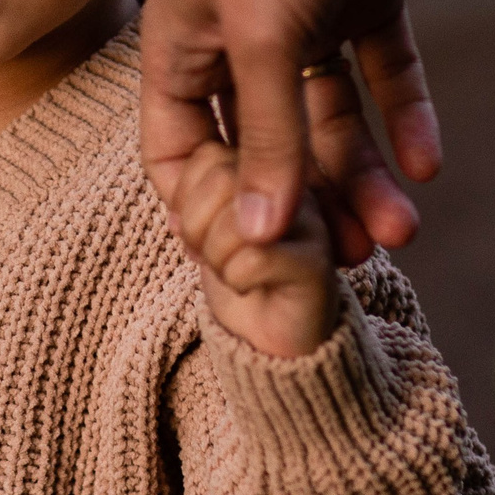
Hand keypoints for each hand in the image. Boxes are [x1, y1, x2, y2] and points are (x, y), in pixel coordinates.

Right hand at [142, 0, 438, 258]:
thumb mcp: (266, 38)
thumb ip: (270, 137)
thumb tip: (263, 238)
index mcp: (180, 50)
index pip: (185, 157)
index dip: (217, 214)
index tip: (264, 267)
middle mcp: (236, 43)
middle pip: (269, 148)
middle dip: (310, 205)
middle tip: (356, 262)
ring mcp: (302, 21)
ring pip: (331, 118)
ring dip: (363, 171)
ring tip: (403, 225)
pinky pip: (381, 73)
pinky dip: (404, 116)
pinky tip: (427, 163)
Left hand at [172, 136, 344, 357]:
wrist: (273, 338)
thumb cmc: (237, 272)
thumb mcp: (202, 224)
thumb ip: (189, 194)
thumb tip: (178, 208)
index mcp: (266, 163)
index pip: (207, 156)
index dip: (186, 196)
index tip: (192, 227)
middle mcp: (295, 182)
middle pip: (219, 177)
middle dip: (197, 225)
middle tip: (211, 252)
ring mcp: (309, 220)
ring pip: (237, 215)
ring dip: (216, 255)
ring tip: (232, 268)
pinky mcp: (316, 262)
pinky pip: (252, 258)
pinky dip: (235, 280)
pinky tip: (250, 285)